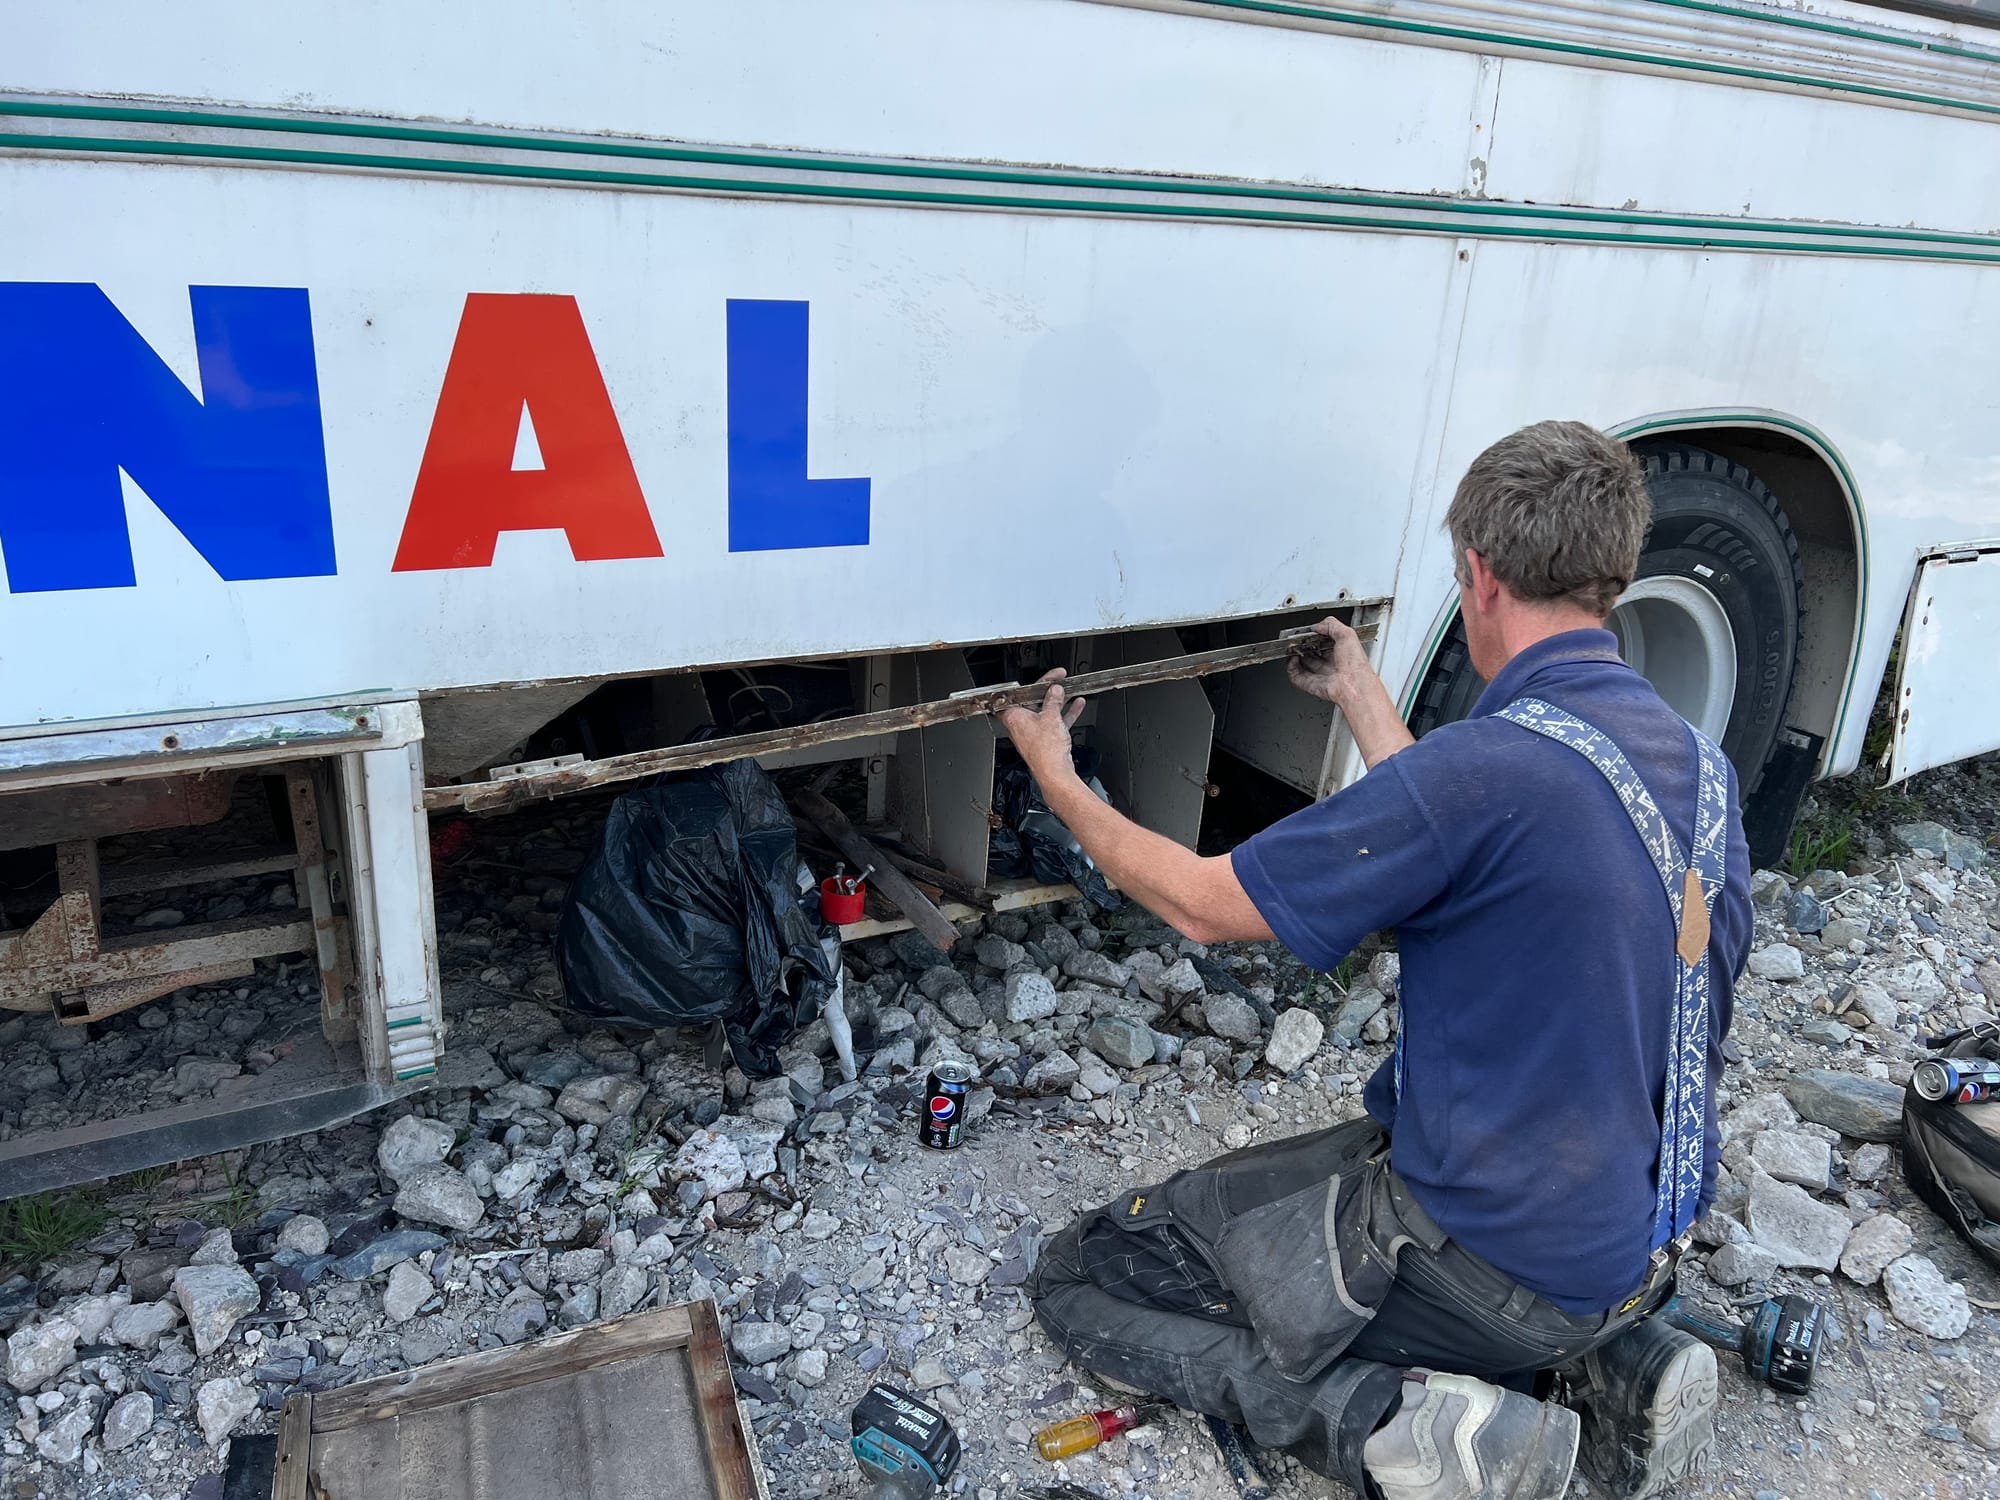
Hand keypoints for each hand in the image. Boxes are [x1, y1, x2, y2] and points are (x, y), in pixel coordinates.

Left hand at [996, 669, 1086, 786]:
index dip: (1035, 683)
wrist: (1054, 772)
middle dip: (1049, 691)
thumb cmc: (1045, 750)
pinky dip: (1064, 714)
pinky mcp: (1044, 740)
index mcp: (1014, 716)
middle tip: (1060, 681)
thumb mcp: (1051, 716)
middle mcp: (1020, 724)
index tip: (1046, 677)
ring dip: (1059, 702)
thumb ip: (1053, 700)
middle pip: (1034, 701)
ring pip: (1046, 712)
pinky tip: (1076, 706)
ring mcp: (1032, 733)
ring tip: (1070, 691)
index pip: (1021, 692)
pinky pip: (1054, 723)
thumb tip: (1055, 690)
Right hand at [1286, 617, 1377, 706]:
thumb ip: (1331, 625)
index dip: (1316, 636)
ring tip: (1292, 648)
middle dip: (1303, 646)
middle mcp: (1330, 664)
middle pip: (1312, 653)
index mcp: (1341, 652)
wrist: (1353, 685)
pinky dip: (1291, 667)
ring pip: (1302, 665)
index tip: (1309, 631)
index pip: (1325, 642)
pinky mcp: (1311, 684)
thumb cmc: (1355, 664)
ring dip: (1295, 656)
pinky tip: (1292, 659)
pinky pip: (1296, 676)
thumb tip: (1317, 626)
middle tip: (1298, 640)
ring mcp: (1320, 675)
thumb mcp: (1347, 634)